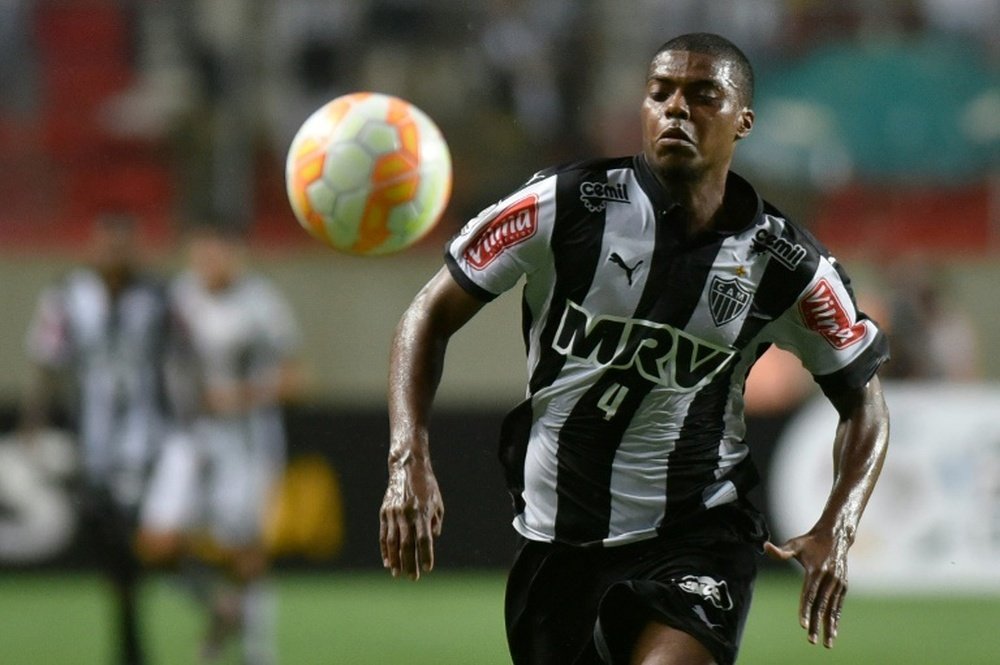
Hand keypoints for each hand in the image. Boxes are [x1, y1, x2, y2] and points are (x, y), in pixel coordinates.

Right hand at [379, 458, 442, 579]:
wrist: (407, 467)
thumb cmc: (427, 485)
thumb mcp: (438, 502)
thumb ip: (435, 522)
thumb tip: (431, 539)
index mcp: (422, 511)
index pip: (424, 538)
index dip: (425, 554)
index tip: (428, 569)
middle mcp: (406, 513)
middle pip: (407, 544)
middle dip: (410, 563)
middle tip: (413, 578)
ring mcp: (393, 513)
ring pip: (393, 541)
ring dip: (395, 560)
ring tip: (398, 574)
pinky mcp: (384, 512)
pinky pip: (384, 534)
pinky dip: (385, 550)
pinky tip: (387, 562)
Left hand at [765, 529, 849, 648]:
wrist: (836, 535)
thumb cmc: (810, 541)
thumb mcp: (795, 544)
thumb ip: (781, 551)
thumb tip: (764, 547)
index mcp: (815, 570)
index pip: (809, 594)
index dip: (805, 610)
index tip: (803, 625)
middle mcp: (828, 578)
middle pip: (820, 605)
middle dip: (816, 624)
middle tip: (812, 641)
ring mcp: (837, 583)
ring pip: (831, 608)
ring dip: (829, 626)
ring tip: (826, 643)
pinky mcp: (843, 585)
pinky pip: (838, 605)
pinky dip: (835, 618)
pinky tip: (833, 631)